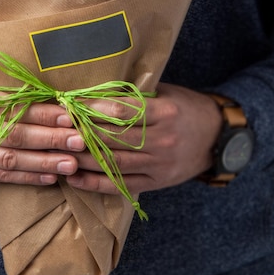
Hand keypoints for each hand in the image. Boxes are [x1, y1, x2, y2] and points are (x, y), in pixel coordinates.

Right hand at [0, 76, 84, 184]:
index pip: (9, 107)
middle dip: (49, 139)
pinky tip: (49, 177)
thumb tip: (45, 86)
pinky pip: (0, 177)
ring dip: (43, 163)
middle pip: (12, 134)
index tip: (68, 114)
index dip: (40, 112)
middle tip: (78, 140)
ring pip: (8, 159)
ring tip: (71, 163)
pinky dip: (26, 178)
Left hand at [65, 82, 222, 193]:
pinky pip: (121, 185)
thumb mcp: (166, 94)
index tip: (70, 104)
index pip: (122, 111)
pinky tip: (75, 177)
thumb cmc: (186, 108)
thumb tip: (95, 90)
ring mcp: (159, 164)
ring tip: (57, 152)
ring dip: (82, 158)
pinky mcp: (156, 182)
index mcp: (166, 113)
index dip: (93, 108)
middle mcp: (162, 140)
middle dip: (81, 133)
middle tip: (56, 128)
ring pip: (113, 163)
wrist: (217, 138)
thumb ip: (136, 94)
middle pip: (113, 138)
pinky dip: (95, 183)